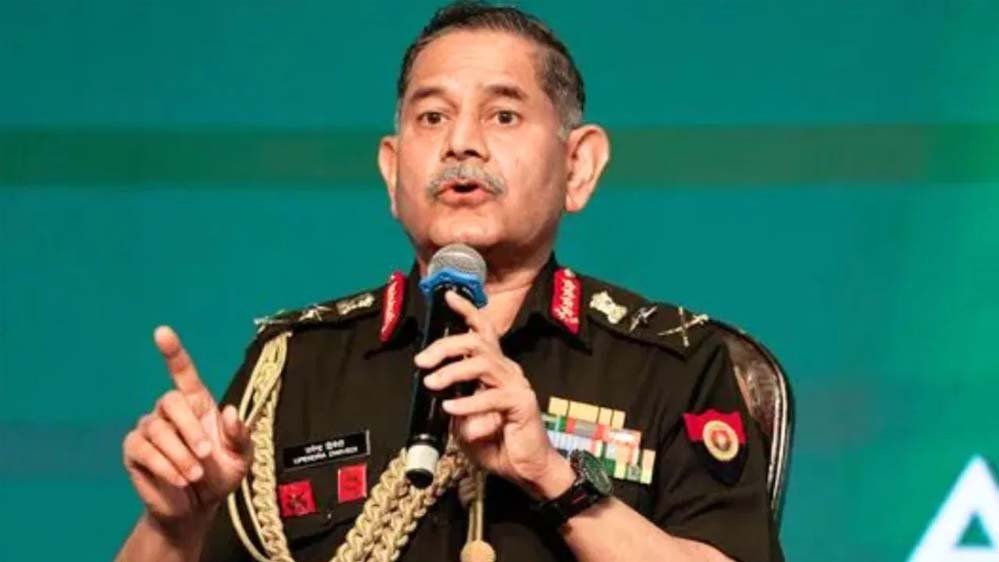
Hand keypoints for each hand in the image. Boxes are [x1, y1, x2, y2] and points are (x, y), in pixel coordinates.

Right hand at [122, 326, 251, 529]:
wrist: (197, 508)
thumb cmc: (221, 476)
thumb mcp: (241, 457)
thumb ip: (240, 435)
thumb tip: (230, 411)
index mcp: (198, 404)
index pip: (183, 372)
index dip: (173, 352)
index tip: (162, 332)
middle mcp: (171, 411)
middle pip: (171, 401)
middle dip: (190, 429)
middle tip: (204, 455)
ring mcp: (150, 429)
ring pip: (158, 429)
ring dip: (180, 455)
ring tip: (194, 475)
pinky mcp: (135, 450)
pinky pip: (144, 449)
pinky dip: (165, 466)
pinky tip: (179, 479)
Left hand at [417, 292, 574, 498]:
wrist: (527, 470)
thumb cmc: (499, 443)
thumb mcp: (465, 421)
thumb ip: (453, 402)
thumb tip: (434, 389)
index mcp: (495, 369)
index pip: (483, 331)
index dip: (467, 310)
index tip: (448, 297)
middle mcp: (507, 370)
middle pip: (477, 341)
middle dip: (446, 346)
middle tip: (422, 362)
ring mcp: (516, 385)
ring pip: (482, 362)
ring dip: (453, 371)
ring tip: (433, 383)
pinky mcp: (521, 404)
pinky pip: (491, 396)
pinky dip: (467, 402)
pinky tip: (451, 408)